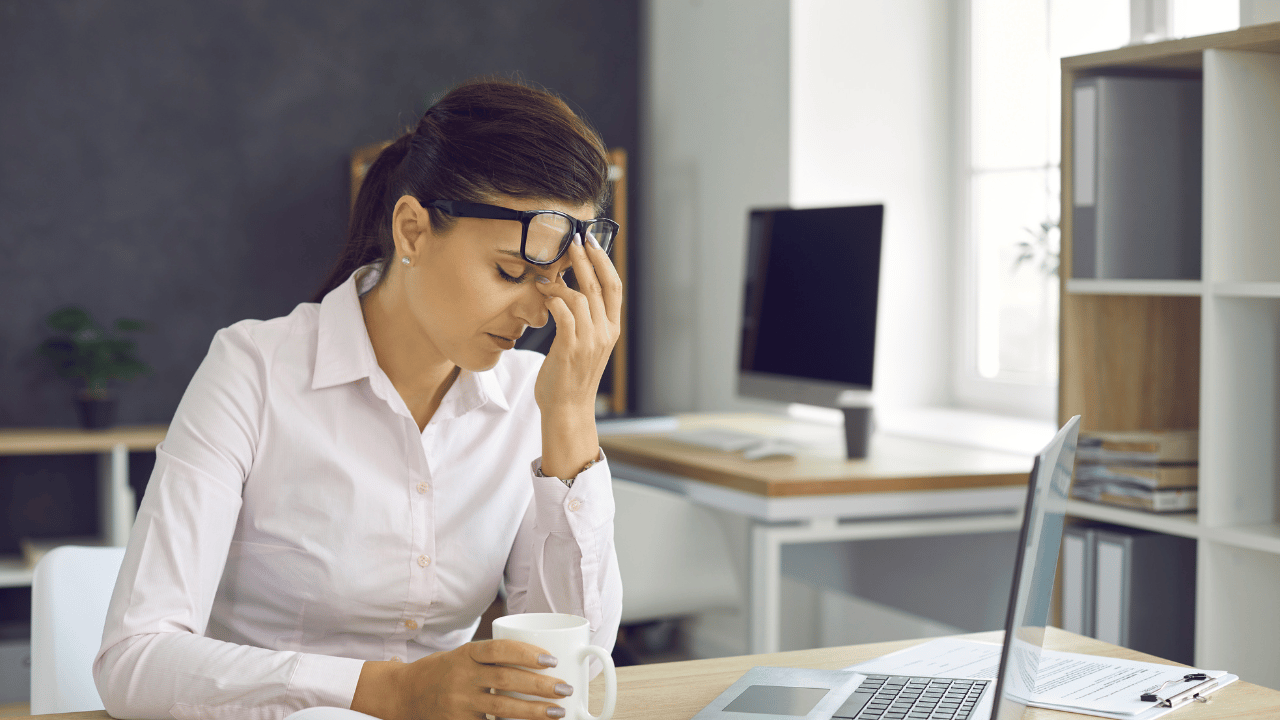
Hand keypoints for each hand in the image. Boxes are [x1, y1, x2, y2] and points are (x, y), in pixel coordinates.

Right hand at [352, 639, 572, 719]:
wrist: (404, 693)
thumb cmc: (443, 671)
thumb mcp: (464, 656)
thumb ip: (493, 659)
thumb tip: (541, 663)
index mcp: (466, 653)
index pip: (499, 649)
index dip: (527, 653)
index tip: (551, 660)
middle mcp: (461, 676)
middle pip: (506, 680)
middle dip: (540, 685)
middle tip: (564, 689)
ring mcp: (459, 703)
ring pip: (502, 707)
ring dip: (534, 711)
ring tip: (557, 711)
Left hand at [533, 232, 621, 478]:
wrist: (567, 409)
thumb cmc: (570, 377)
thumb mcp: (585, 346)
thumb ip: (585, 322)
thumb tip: (572, 294)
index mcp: (611, 330)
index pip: (615, 287)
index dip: (605, 262)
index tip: (592, 242)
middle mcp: (605, 333)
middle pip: (600, 285)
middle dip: (586, 259)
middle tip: (573, 240)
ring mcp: (590, 341)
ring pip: (581, 297)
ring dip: (561, 282)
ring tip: (545, 278)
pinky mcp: (571, 348)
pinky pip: (564, 313)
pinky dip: (554, 300)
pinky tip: (544, 296)